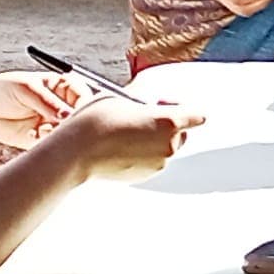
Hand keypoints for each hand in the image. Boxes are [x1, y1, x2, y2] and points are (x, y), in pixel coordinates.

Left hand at [0, 73, 83, 152]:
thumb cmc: (2, 90)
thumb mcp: (26, 89)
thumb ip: (48, 102)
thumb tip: (68, 115)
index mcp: (63, 87)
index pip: (84, 95)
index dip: (84, 104)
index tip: (76, 113)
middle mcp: (63, 106)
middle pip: (82, 116)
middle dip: (75, 122)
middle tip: (62, 124)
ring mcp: (56, 124)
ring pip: (70, 133)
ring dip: (60, 134)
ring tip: (43, 129)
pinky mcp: (46, 140)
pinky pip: (56, 145)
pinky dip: (49, 142)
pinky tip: (35, 135)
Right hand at [58, 95, 202, 182]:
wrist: (77, 151)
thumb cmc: (96, 123)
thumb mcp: (120, 98)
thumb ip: (142, 100)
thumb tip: (144, 104)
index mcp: (168, 122)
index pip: (196, 116)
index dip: (181, 108)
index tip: (163, 104)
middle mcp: (169, 145)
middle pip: (182, 133)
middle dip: (168, 125)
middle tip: (143, 117)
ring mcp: (159, 163)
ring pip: (166, 148)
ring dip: (153, 140)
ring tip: (127, 132)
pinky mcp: (147, 176)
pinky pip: (152, 161)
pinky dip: (143, 154)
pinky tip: (122, 146)